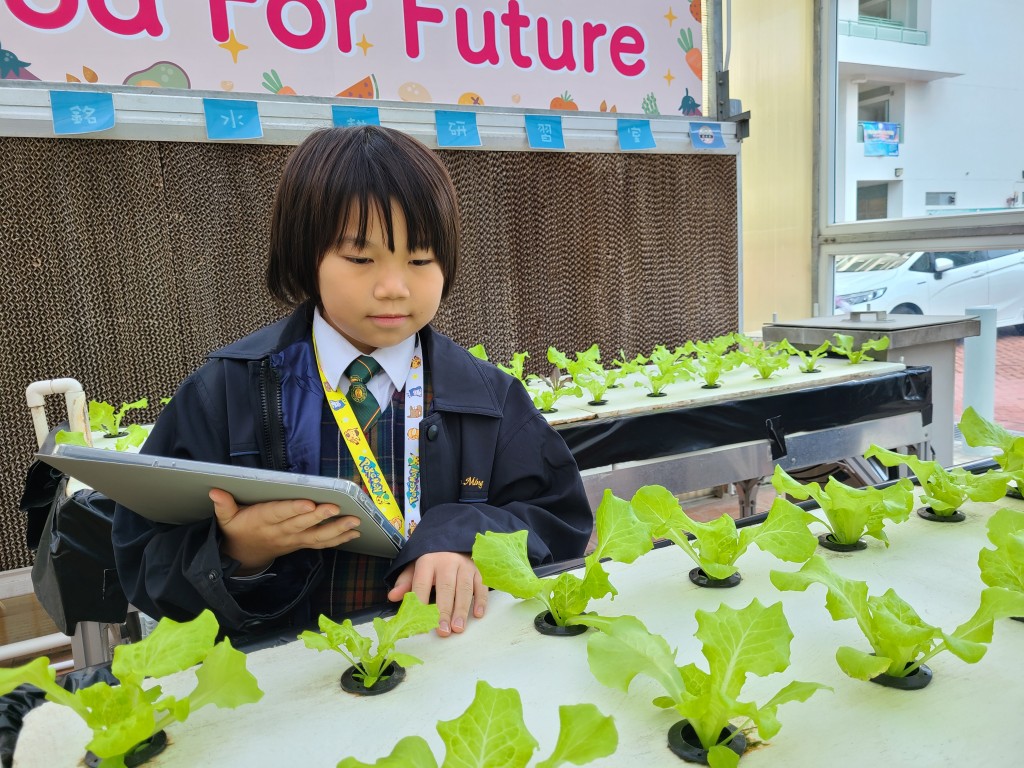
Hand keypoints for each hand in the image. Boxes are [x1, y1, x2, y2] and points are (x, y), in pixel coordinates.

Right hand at [210, 488, 360, 573]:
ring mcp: (293, 540)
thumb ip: (223, 505)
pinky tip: (354, 533)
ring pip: (317, 536)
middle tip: (338, 508)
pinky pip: (321, 544)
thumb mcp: (226, 519)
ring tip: (355, 522)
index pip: (280, 513)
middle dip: (321, 516)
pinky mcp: (301, 544)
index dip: (294, 509)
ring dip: (337, 530)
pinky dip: (339, 539)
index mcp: (263, 521)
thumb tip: (215, 490)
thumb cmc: (237, 531)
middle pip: (302, 524)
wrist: (243, 558)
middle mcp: (281, 532)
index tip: (309, 503)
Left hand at [387, 552, 486, 636]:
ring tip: (458, 628)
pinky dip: (481, 600)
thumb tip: (392, 596)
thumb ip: (405, 582)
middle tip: (443, 631)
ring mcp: (465, 566)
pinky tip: (478, 614)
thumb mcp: (415, 567)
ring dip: (462, 610)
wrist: (454, 541)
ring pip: (464, 589)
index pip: (422, 584)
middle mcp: (447, 562)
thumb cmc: (432, 561)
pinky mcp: (478, 570)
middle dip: (444, 611)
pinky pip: (481, 585)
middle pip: (446, 588)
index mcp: (428, 562)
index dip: (420, 604)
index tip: (420, 622)